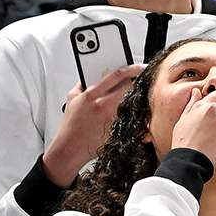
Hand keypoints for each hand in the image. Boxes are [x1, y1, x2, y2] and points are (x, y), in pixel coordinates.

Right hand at [43, 63, 142, 185]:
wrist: (70, 148)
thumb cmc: (71, 125)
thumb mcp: (72, 98)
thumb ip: (83, 83)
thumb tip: (94, 73)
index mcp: (92, 95)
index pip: (117, 75)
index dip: (132, 68)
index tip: (139, 67)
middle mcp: (103, 105)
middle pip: (130, 87)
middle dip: (140, 82)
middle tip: (145, 80)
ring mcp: (112, 118)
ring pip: (133, 102)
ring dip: (138, 97)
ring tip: (138, 96)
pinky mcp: (117, 129)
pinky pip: (131, 118)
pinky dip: (135, 113)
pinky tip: (133, 112)